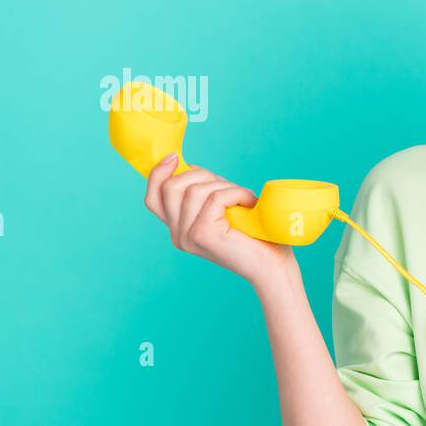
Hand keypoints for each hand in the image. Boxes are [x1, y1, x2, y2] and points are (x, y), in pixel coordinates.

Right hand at [144, 153, 297, 288]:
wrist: (272, 267)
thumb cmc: (253, 236)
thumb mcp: (220, 210)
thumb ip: (201, 195)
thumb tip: (188, 166)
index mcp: (178, 229)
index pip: (153, 198)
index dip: (158, 173)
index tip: (175, 158)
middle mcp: (177, 235)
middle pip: (171, 187)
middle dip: (202, 175)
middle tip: (228, 186)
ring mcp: (187, 236)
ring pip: (194, 190)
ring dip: (224, 185)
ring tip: (243, 198)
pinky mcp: (202, 235)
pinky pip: (216, 197)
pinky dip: (237, 193)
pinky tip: (250, 202)